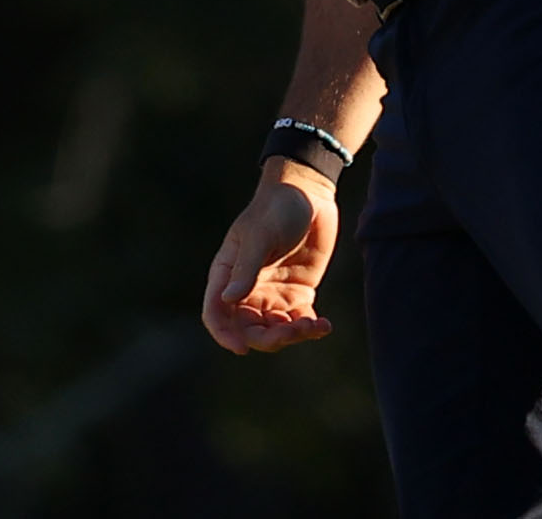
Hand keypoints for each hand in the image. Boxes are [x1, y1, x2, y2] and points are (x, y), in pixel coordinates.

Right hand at [199, 165, 339, 352]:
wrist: (309, 193)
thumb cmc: (276, 208)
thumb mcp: (260, 236)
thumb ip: (246, 268)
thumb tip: (229, 299)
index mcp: (227, 274)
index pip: (216, 313)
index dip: (224, 335)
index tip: (241, 349)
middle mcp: (247, 289)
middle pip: (249, 329)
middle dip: (269, 338)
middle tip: (293, 332)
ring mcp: (273, 294)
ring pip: (276, 330)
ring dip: (293, 335)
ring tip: (315, 325)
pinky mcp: (298, 293)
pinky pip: (299, 321)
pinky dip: (311, 329)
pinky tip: (325, 325)